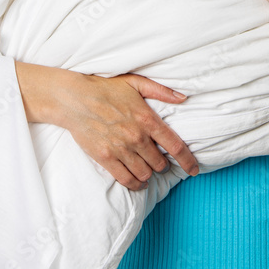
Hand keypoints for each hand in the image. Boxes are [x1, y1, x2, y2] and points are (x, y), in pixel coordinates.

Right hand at [14, 62, 198, 190]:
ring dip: (149, 175)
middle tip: (161, 163)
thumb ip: (162, 91)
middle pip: (160, 163)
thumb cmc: (106, 89)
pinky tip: (137, 183)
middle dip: (163, 166)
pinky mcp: (105, 158)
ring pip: (145, 174)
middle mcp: (137, 137)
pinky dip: (135, 185)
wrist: (75, 99)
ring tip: (148, 171)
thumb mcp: (136, 83)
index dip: (188, 160)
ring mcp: (121, 149)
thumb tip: (183, 97)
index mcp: (147, 119)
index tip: (194, 169)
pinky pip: (126, 179)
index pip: (175, 146)